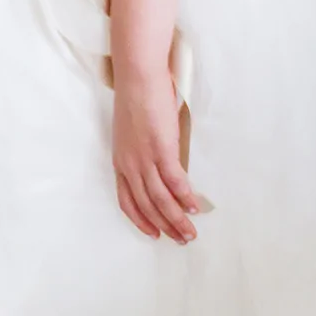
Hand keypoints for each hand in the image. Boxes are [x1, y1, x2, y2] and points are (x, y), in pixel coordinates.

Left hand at [112, 67, 198, 242]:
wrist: (137, 76)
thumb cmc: (138, 97)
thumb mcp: (134, 131)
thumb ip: (144, 151)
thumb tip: (163, 163)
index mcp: (120, 161)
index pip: (127, 201)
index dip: (141, 220)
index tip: (154, 234)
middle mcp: (129, 164)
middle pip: (146, 205)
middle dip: (164, 226)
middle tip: (180, 239)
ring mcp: (144, 158)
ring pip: (160, 199)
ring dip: (176, 219)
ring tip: (190, 233)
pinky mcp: (161, 149)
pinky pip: (175, 181)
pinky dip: (185, 197)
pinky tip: (195, 207)